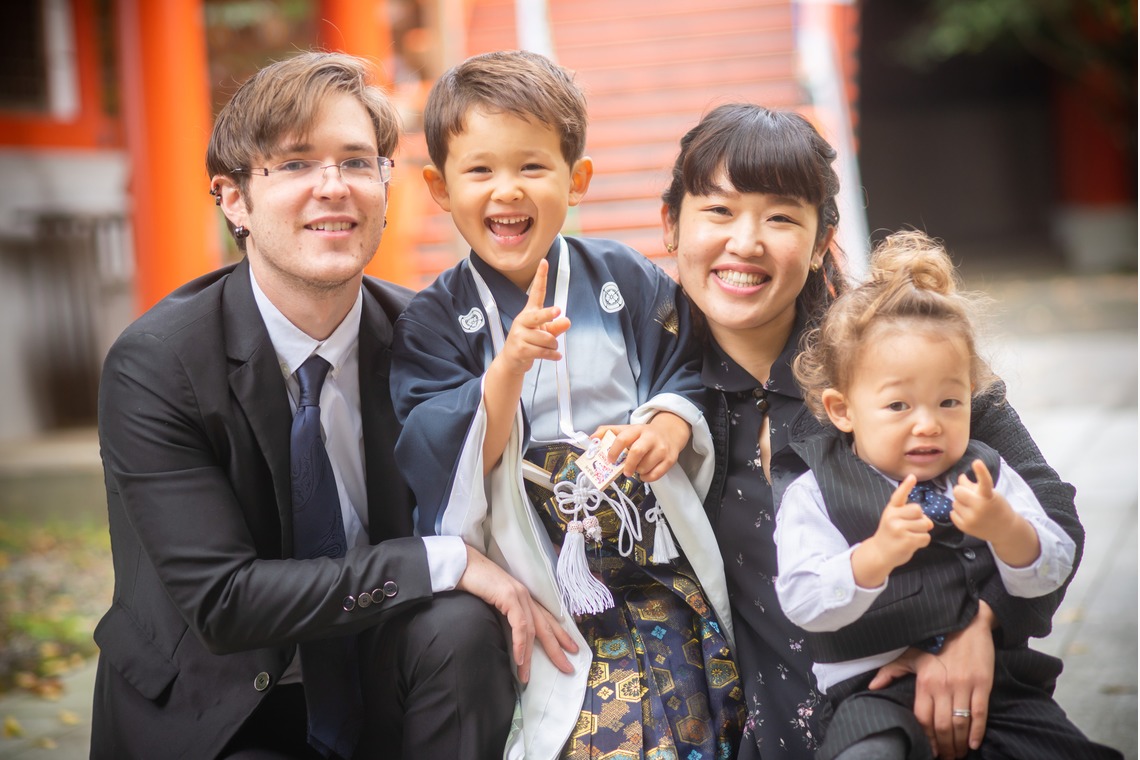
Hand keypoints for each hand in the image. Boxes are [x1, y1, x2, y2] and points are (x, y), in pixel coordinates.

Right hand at [455, 545, 576, 682]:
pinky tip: (520, 659)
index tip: (571, 650)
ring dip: (530, 657)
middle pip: (546, 627)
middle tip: (567, 668)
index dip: (561, 635)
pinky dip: (521, 643)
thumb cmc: (473, 584)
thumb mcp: (492, 604)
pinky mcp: (509, 596)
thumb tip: (508, 642)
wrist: (461, 564)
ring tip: (526, 676)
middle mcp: (525, 596)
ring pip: (532, 630)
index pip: (546, 619)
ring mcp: (519, 595)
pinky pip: (519, 624)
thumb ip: (503, 618)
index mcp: (523, 598)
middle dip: (558, 649)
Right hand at [497, 259, 570, 377]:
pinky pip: (543, 352)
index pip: (536, 292)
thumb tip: (567, 321)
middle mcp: (522, 321)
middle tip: (558, 311)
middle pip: (537, 316)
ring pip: (546, 339)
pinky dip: (552, 355)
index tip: (544, 261)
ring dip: (553, 346)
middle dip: (548, 314)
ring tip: (550, 348)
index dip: (541, 277)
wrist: (512, 361)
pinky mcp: (520, 349)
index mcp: (529, 313)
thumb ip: (556, 326)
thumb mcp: (545, 332)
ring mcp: (519, 335)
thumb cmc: (530, 342)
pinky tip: (555, 357)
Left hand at [591, 412, 689, 482]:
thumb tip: (591, 439)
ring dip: (638, 471)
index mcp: (637, 429)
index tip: (610, 460)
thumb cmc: (643, 435)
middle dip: (628, 465)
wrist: (670, 433)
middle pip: (637, 452)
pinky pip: (656, 474)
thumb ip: (608, 432)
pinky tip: (645, 473)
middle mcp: (650, 438)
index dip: (614, 450)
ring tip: (637, 468)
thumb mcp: (627, 429)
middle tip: (624, 471)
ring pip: (646, 466)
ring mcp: (662, 449)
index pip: (623, 438)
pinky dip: (647, 478)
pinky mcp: (670, 459)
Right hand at [851, 475, 931, 587]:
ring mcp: (899, 529)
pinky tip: (913, 543)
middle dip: (921, 519)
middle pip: (918, 510)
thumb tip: (928, 521)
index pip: (899, 495)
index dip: (906, 485)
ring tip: (911, 536)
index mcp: (890, 510)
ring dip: (922, 531)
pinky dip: (923, 541)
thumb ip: (907, 514)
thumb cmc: (890, 535)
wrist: (879, 554)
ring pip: (925, 524)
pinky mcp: (907, 541)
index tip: (912, 477)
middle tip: (913, 527)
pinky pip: (925, 537)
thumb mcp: (892, 519)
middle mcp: (893, 517)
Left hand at [869, 601, 994, 757]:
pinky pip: (980, 713)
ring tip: (959, 754)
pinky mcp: (982, 684)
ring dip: (960, 743)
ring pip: (961, 723)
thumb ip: (890, 671)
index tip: (929, 750)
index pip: (922, 718)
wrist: (965, 623)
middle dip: (944, 746)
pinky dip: (978, 731)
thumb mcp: (910, 655)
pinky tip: (974, 743)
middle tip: (947, 758)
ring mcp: (964, 686)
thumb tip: (871, 687)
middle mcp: (943, 686)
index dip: (926, 737)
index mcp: (925, 681)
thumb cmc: (935, 641)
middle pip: (942, 725)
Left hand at [951, 460, 1011, 541]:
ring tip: (972, 507)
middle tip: (969, 494)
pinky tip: (969, 515)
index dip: (981, 472)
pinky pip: (952, 513)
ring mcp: (972, 519)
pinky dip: (958, 512)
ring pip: (954, 503)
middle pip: (957, 491)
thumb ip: (973, 485)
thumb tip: (960, 477)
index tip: (977, 462)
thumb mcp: (990, 494)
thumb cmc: (996, 507)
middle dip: (961, 491)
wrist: (1005, 530)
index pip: (985, 482)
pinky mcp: (965, 527)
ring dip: (961, 503)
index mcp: (989, 497)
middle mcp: (980, 508)